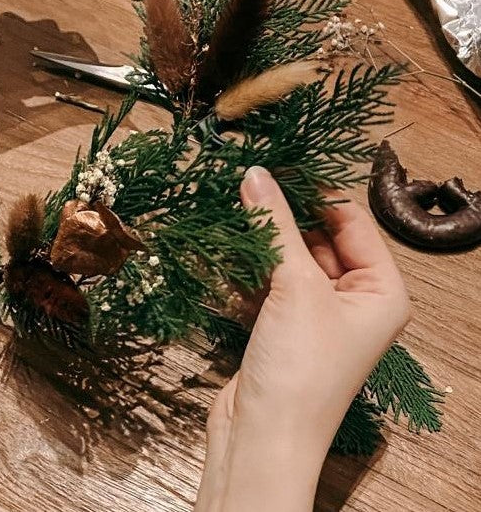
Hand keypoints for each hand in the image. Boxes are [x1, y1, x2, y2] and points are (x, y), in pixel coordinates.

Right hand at [195, 166, 409, 511]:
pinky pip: (266, 280)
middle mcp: (354, 300)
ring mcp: (316, 314)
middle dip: (281, 214)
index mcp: (382, 290)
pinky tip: (220, 245)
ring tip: (227, 205)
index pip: (350, 221)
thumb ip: (275, 225)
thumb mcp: (295, 286)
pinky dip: (246, 264)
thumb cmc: (301, 367)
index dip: (314, 193)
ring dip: (258, 238)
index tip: (274, 164)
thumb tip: (255, 172)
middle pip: (316, 237)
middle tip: (244, 180)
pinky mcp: (281, 325)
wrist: (262, 438)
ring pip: (287, 257)